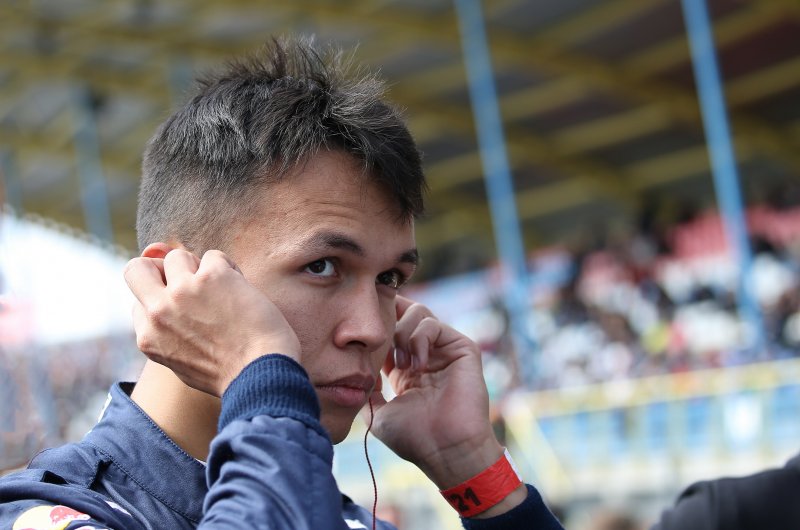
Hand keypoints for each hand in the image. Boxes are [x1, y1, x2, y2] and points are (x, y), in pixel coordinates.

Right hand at [124, 248, 300, 396]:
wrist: (260, 374)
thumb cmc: (229, 370)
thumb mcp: (183, 360)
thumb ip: (166, 327)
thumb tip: (159, 278)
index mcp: (148, 336)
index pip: (140, 302)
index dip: (164, 300)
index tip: (189, 309)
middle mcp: (159, 312)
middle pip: (137, 268)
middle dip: (159, 268)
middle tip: (188, 280)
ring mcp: (182, 291)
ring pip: (177, 256)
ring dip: (200, 268)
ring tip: (223, 292)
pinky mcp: (211, 276)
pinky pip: (213, 256)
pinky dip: (229, 269)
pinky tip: (242, 291)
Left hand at [366, 296, 500, 485]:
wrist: (446, 450)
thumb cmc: (414, 438)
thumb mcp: (378, 413)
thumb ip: (366, 390)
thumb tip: (352, 371)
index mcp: (405, 369)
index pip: (389, 330)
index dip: (374, 326)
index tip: (359, 334)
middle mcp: (425, 354)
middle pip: (403, 312)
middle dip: (386, 322)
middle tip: (379, 347)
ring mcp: (444, 350)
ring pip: (418, 312)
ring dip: (402, 333)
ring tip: (401, 364)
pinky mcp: (462, 348)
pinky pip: (434, 324)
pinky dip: (419, 338)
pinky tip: (417, 364)